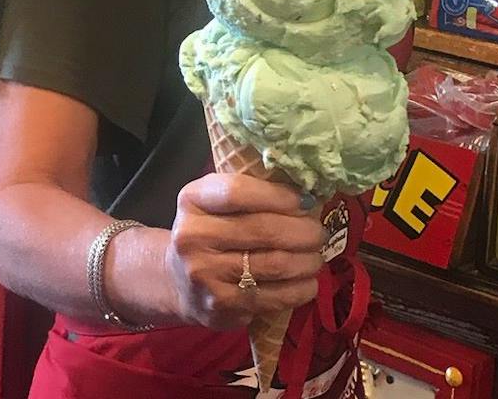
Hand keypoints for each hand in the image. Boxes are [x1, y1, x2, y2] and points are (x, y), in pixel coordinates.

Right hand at [165, 174, 324, 329]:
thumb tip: (306, 196)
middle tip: (319, 233)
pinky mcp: (220, 307)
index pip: (238, 192)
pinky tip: (308, 283)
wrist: (178, 282)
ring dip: (306, 261)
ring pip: (274, 265)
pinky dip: (299, 289)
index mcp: (192, 200)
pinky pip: (272, 297)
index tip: (305, 200)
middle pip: (263, 230)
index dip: (278, 196)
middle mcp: (193, 237)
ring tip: (316, 257)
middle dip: (303, 231)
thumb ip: (250, 193)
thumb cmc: (210, 232)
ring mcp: (205, 275)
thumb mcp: (215, 203)